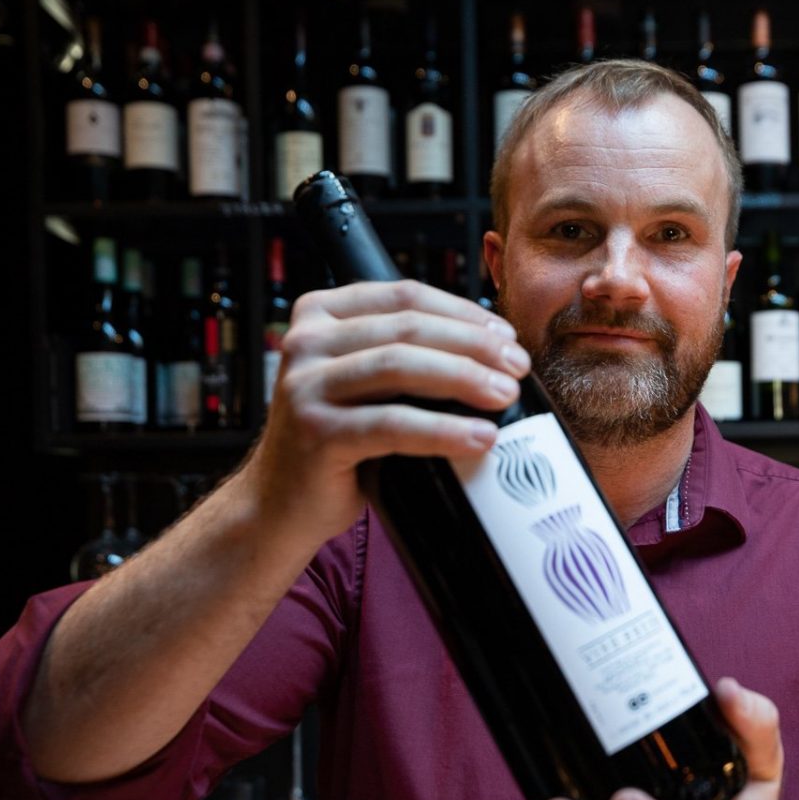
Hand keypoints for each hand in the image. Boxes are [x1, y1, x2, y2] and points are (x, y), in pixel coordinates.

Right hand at [243, 279, 530, 548]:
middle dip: (474, 345)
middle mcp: (306, 341)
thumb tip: (493, 349)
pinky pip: (392, 425)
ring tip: (506, 395)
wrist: (281, 504)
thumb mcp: (365, 384)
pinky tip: (480, 438)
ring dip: (464, 378)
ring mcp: (304, 386)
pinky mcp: (314, 432)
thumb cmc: (337, 442)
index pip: (405, 295)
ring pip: (400, 367)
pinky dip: (443, 431)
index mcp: (321, 314)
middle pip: (408, 328)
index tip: (507, 335)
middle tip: (517, 367)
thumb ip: (406, 355)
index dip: (463, 312)